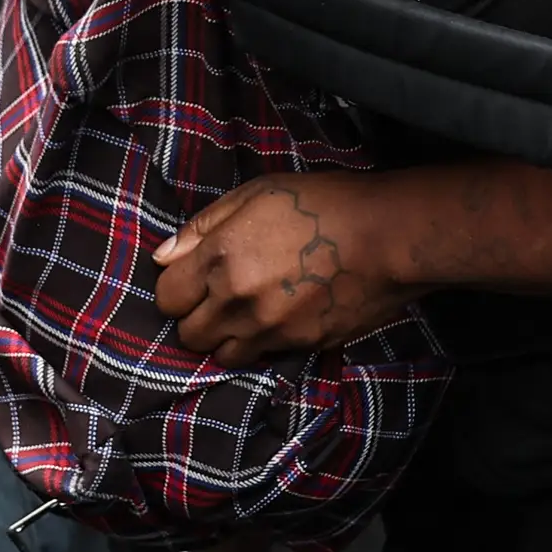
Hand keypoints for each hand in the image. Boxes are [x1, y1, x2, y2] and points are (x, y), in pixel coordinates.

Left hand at [151, 172, 417, 365]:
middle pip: (189, 334)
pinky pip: (262, 358)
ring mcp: (269, 328)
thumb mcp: (255, 194)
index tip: (190, 280)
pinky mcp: (299, 346)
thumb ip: (202, 227)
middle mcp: (237, 299)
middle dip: (196, 318)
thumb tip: (164, 257)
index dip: (175, 289)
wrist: (387, 237)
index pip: (167, 298)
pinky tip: (277, 319)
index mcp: (219, 256)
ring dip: (226, 338)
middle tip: (216, 299)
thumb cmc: (321, 203)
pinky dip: (260, 345)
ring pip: (222, 355)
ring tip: (245, 314)